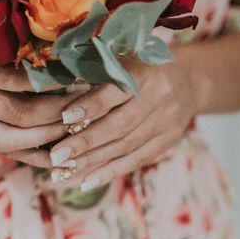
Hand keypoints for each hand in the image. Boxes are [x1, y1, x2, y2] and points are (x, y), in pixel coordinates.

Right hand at [0, 26, 83, 163]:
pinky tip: (58, 158)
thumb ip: (13, 43)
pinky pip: (2, 151)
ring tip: (79, 132)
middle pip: (21, 114)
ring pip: (12, 140)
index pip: (22, 81)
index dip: (56, 84)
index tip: (85, 79)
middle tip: (90, 109)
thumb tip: (66, 50)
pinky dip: (31, 156)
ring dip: (50, 138)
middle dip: (60, 115)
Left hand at [48, 52, 196, 189]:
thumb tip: (51, 81)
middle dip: (85, 141)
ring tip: (62, 170)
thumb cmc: (137, 65)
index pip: (116, 91)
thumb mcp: (120, 58)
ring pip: (126, 146)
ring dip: (92, 161)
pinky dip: (110, 171)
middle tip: (57, 155)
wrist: (188, 79)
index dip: (90, 105)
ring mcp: (167, 121)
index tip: (64, 117)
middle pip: (120, 124)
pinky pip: (136, 160)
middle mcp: (159, 96)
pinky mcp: (168, 141)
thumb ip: (92, 68)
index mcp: (144, 71)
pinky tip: (86, 180)